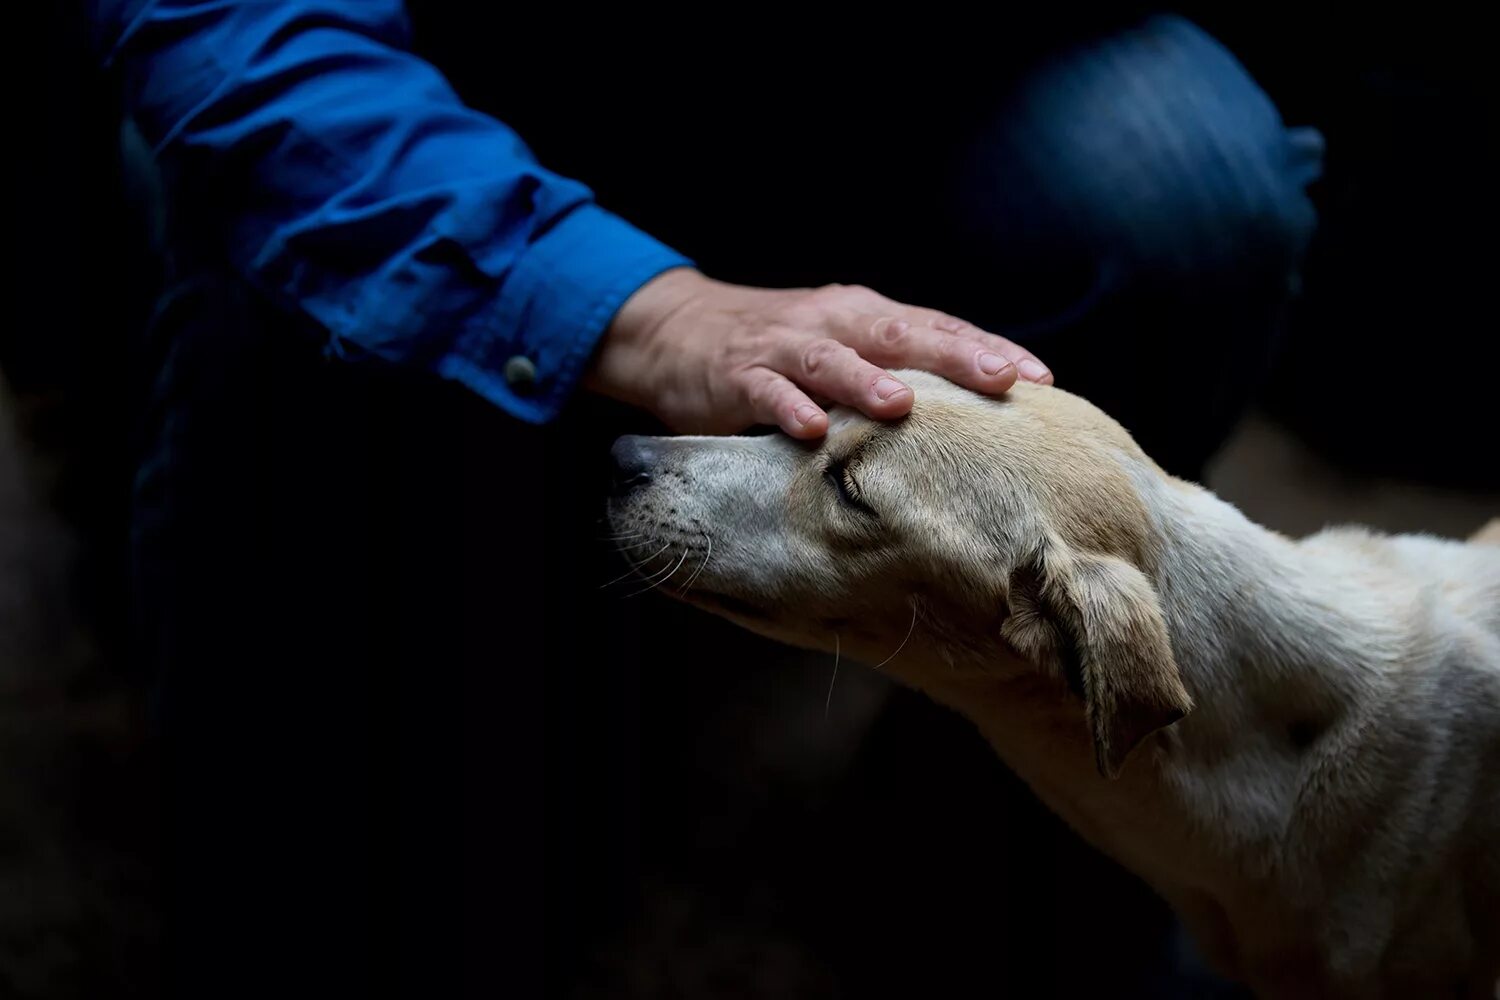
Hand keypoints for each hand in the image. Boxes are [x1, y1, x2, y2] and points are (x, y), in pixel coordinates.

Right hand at [586, 268, 1051, 438]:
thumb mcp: (843, 350)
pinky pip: (765, 392)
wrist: (677, 332)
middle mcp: (833, 324)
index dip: (988, 349)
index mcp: (866, 317)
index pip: (938, 329)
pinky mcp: (737, 377)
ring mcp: (783, 348)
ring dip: (866, 380)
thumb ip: (896, 374)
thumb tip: (976, 422)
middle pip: (899, 335)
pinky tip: (810, 430)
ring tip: (903, 405)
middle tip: (1000, 380)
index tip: (1041, 379)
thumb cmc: (780, 350)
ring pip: (830, 360)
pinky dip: (786, 409)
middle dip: (953, 357)